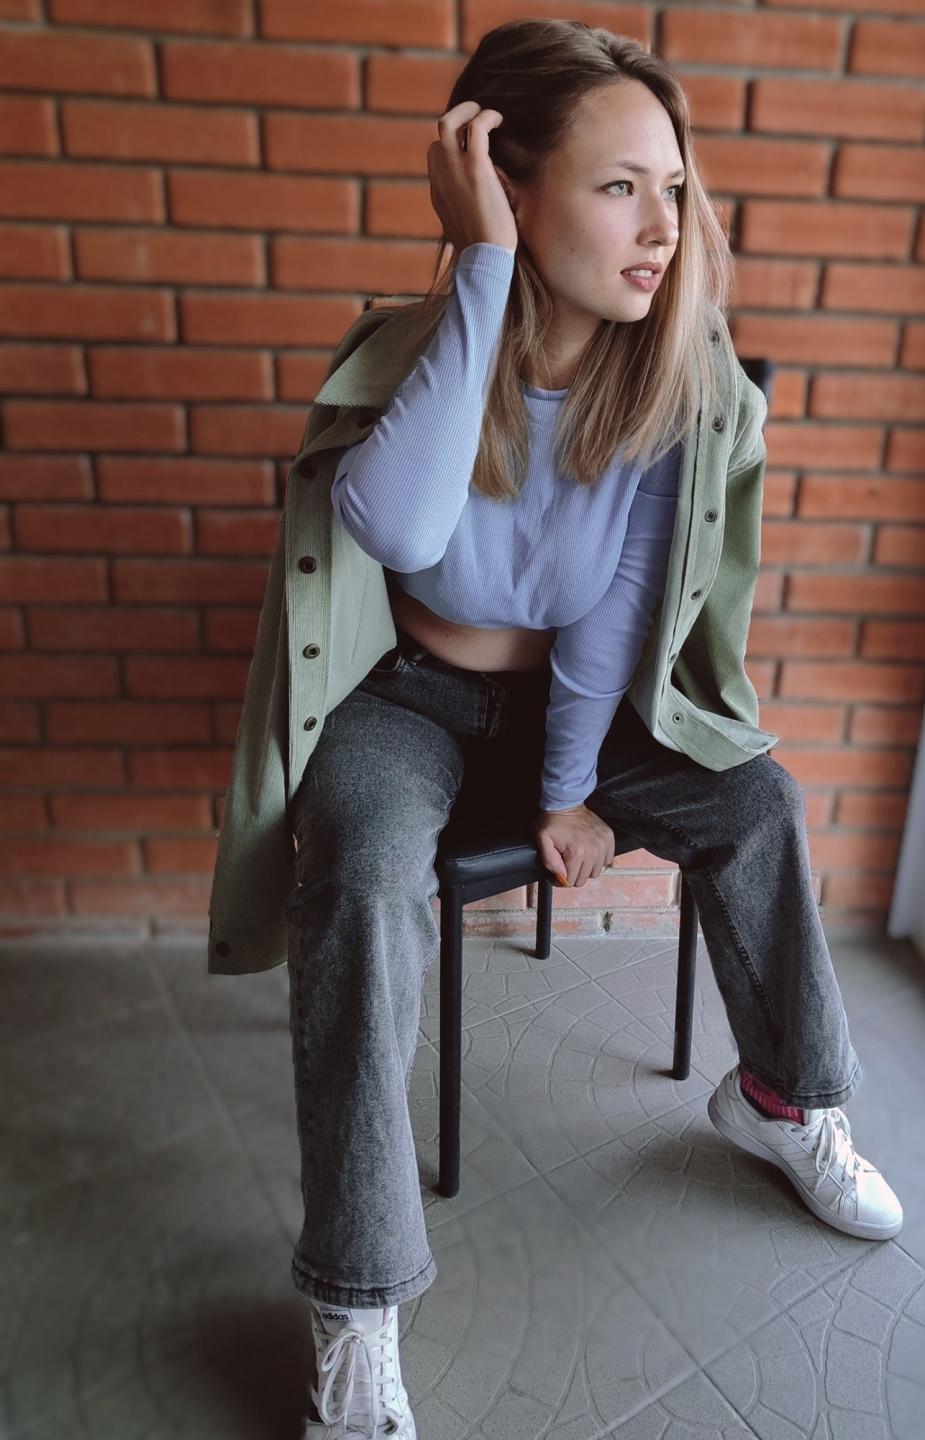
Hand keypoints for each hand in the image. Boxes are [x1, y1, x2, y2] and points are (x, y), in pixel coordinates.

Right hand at [427, 100, 518, 255]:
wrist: (484, 259)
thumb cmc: (482, 251)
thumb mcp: (468, 230)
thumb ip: (467, 212)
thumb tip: (479, 208)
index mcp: (438, 192)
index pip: (435, 155)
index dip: (451, 143)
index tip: (470, 141)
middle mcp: (441, 178)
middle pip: (438, 134)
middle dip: (457, 118)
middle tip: (476, 116)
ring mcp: (455, 170)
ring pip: (449, 122)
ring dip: (468, 109)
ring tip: (486, 112)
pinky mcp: (476, 167)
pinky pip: (477, 127)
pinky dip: (487, 117)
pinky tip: (499, 120)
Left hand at [533, 805, 616, 888]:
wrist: (566, 803)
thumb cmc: (553, 820)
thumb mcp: (542, 839)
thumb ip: (549, 861)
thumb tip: (560, 876)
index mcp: (576, 853)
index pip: (569, 881)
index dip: (560, 878)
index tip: (557, 869)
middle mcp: (592, 850)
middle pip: (582, 879)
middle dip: (572, 873)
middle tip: (566, 861)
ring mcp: (602, 845)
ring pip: (595, 872)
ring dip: (586, 868)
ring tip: (578, 856)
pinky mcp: (608, 839)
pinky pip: (607, 861)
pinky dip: (598, 860)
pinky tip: (589, 852)